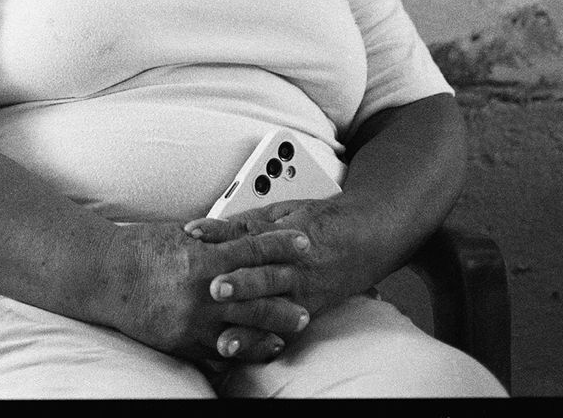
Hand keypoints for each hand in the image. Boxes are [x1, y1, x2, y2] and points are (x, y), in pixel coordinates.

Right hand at [93, 217, 314, 366]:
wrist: (105, 274)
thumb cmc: (140, 248)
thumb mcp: (180, 235)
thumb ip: (212, 240)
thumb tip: (241, 236)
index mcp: (203, 257)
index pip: (254, 249)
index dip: (282, 245)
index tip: (305, 242)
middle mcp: (203, 291)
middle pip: (257, 294)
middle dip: (286, 294)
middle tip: (308, 296)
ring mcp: (194, 320)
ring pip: (245, 328)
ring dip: (272, 328)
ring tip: (291, 328)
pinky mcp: (183, 342)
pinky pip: (219, 351)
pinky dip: (242, 350)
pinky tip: (257, 348)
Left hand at [183, 192, 388, 329]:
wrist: (368, 237)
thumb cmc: (324, 220)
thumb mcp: (288, 209)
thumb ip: (253, 220)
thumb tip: (215, 228)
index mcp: (285, 235)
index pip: (248, 234)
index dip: (220, 232)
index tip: (194, 232)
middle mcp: (294, 265)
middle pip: (262, 274)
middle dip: (238, 283)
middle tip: (212, 287)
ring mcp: (302, 292)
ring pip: (272, 309)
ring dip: (247, 324)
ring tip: (224, 337)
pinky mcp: (308, 312)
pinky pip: (284, 330)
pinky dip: (263, 343)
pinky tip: (247, 352)